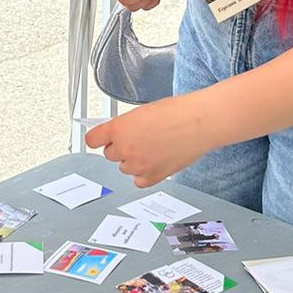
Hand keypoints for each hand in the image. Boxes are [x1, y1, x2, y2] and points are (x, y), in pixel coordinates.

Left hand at [85, 94, 209, 187]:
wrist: (200, 122)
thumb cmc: (177, 112)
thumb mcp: (142, 112)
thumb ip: (125, 125)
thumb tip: (117, 134)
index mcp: (119, 128)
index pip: (92, 140)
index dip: (98, 139)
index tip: (100, 140)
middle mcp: (125, 148)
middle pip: (110, 155)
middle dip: (121, 148)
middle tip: (138, 139)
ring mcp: (139, 164)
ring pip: (125, 168)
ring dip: (133, 161)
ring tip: (152, 148)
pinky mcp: (153, 176)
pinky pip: (139, 180)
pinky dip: (144, 174)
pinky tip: (154, 162)